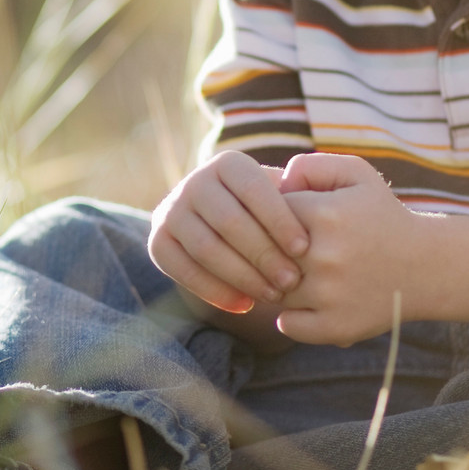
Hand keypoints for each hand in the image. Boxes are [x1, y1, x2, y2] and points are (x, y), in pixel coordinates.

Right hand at [150, 150, 309, 313]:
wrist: (225, 227)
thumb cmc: (270, 214)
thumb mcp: (284, 195)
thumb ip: (300, 195)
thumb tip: (310, 202)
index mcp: (227, 163)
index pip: (253, 188)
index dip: (278, 219)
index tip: (304, 248)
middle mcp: (194, 181)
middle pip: (229, 221)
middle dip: (263, 254)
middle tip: (291, 281)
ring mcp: (171, 210)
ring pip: (206, 248)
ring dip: (242, 276)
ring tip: (273, 296)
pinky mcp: (158, 241)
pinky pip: (183, 270)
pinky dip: (215, 291)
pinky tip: (244, 306)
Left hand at [274, 153, 422, 345]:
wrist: (427, 266)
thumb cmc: (383, 216)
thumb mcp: (356, 175)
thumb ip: (309, 167)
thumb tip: (274, 187)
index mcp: (326, 214)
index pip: (267, 213)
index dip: (274, 216)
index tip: (292, 222)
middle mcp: (325, 256)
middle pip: (265, 253)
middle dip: (271, 250)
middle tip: (288, 250)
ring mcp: (330, 296)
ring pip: (273, 290)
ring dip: (280, 284)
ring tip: (301, 275)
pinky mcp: (337, 327)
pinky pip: (288, 325)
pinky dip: (292, 317)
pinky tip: (309, 303)